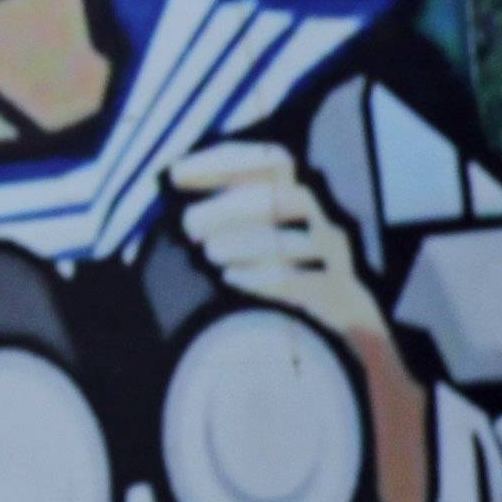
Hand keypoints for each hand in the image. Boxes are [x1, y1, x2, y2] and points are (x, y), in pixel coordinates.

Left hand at [169, 138, 430, 501]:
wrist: (343, 341)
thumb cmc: (279, 281)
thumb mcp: (252, 243)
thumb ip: (218, 221)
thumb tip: (157, 214)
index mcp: (299, 198)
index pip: (268, 160)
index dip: (222, 161)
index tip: (174, 173)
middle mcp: (325, 221)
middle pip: (283, 197)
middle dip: (230, 207)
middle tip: (189, 226)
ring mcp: (337, 259)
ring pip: (297, 237)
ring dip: (248, 241)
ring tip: (211, 255)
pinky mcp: (344, 297)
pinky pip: (307, 281)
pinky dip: (268, 277)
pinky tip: (234, 281)